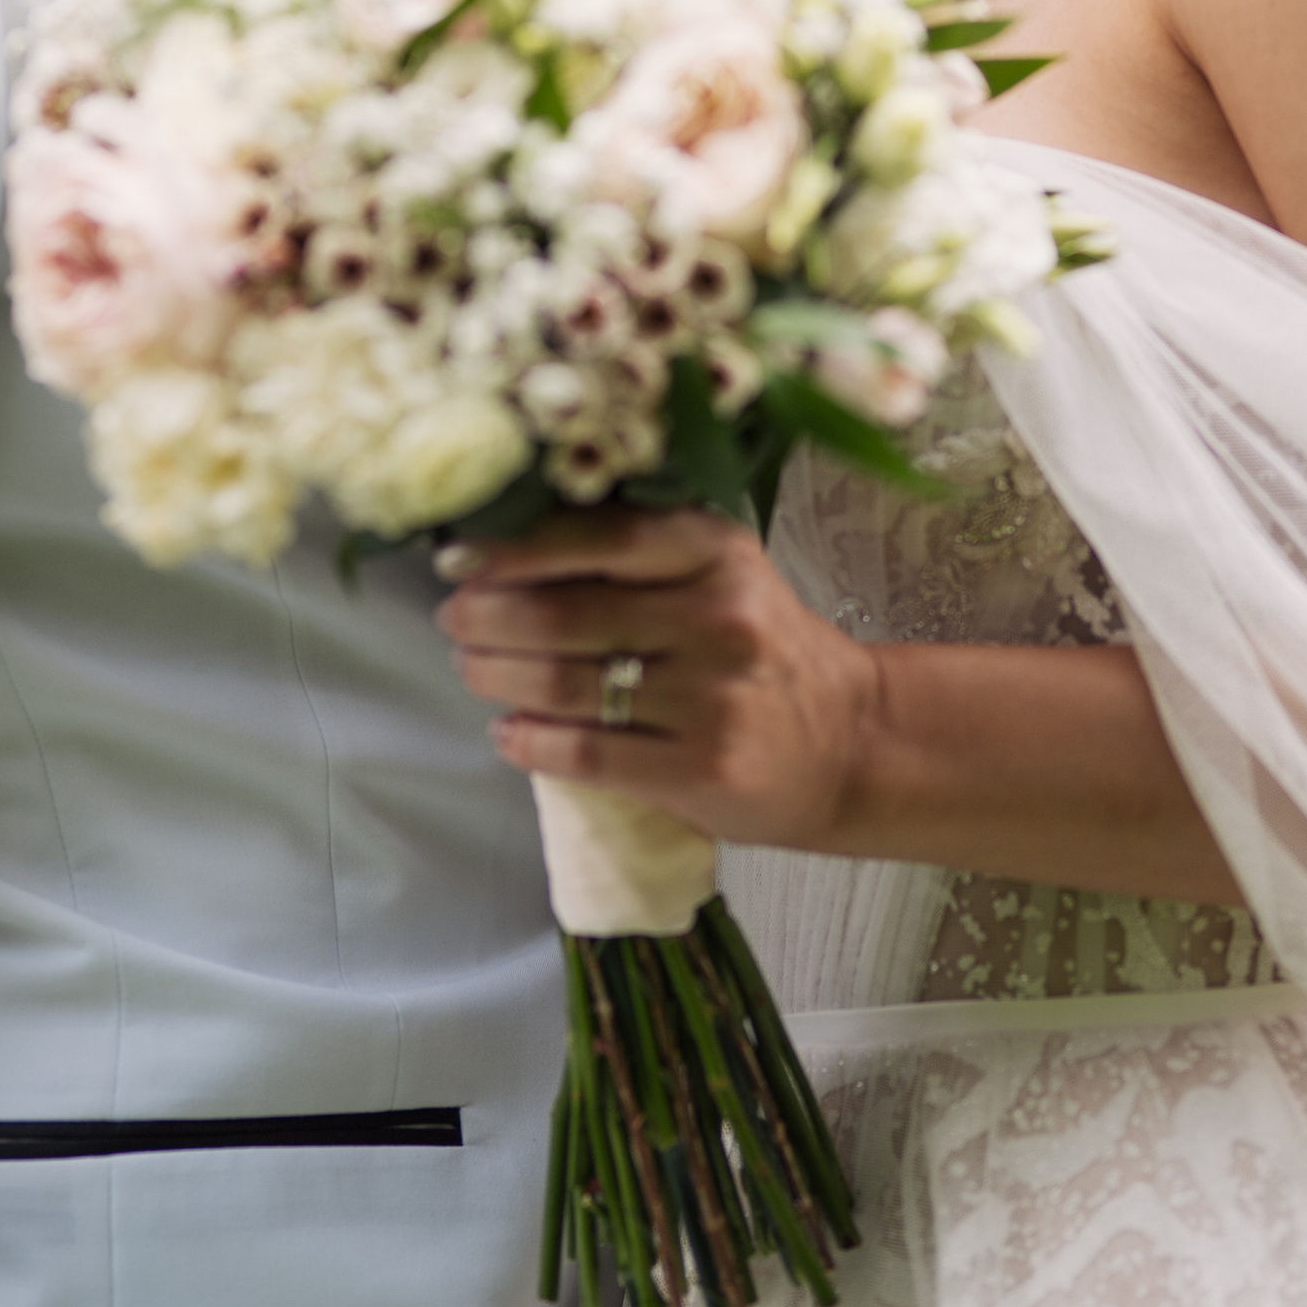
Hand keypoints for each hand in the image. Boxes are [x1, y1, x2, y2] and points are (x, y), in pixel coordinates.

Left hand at [434, 507, 886, 852]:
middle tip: (455, 622)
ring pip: (568, 684)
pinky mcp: (702, 768)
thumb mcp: (722, 577)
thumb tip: (505, 555)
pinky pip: (588, 753)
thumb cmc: (763, 651)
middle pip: (567, 613)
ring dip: (497, 677)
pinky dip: (532, 742)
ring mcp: (711, 697)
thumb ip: (636, 558)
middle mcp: (718, 617)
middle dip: (488, 619)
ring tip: (472, 671)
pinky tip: (509, 732)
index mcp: (715, 553)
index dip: (512, 551)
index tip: (457, 561)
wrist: (850, 742)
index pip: (595, 538)